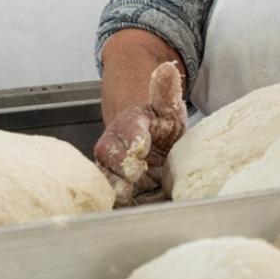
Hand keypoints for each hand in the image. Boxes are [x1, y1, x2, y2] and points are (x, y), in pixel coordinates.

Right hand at [95, 62, 186, 205]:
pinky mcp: (117, 191)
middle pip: (112, 162)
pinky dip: (127, 208)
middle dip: (126, 171)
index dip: (134, 140)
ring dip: (125, 193)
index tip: (143, 146)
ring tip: (139, 197)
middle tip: (141, 177)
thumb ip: (166, 91)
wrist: (151, 140)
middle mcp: (113, 150)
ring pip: (111, 185)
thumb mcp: (167, 106)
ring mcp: (112, 172)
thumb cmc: (160, 122)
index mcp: (127, 126)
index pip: (127, 132)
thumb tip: (168, 68)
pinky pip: (117, 202)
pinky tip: (141, 210)